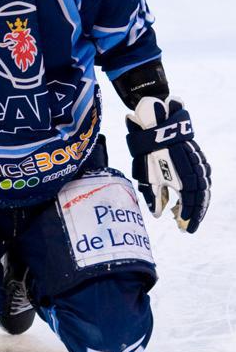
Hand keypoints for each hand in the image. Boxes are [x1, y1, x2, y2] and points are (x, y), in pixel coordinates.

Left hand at [126, 96, 210, 233]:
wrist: (157, 124)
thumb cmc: (148, 151)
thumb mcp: (147, 176)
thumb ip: (153, 197)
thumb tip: (158, 214)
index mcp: (183, 181)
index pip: (190, 205)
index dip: (188, 218)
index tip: (184, 227)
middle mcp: (195, 173)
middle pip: (201, 198)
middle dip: (196, 214)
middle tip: (189, 225)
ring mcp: (199, 164)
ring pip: (204, 187)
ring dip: (199, 202)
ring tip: (191, 213)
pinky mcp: (198, 156)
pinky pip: (204, 176)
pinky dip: (201, 189)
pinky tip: (194, 194)